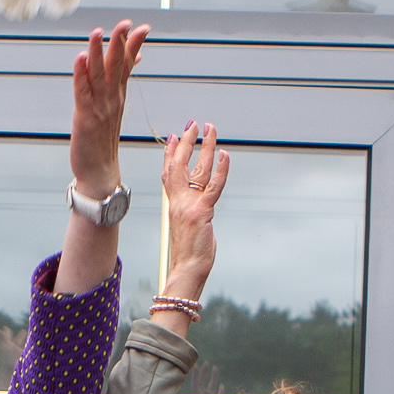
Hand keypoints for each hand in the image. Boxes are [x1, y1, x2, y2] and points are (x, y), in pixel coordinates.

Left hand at [69, 21, 146, 189]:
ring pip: (99, 74)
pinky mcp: (85, 116)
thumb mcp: (116, 106)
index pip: (129, 63)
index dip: (134, 44)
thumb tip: (135, 60)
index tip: (143, 27)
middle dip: (120, 42)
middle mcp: (112, 98)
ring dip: (97, 52)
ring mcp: (99, 106)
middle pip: (117, 65)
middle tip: (125, 23)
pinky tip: (79, 59)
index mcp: (119, 94)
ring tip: (98, 32)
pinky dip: (80, 74)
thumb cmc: (103, 139)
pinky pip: (82, 91)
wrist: (99, 170)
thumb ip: (120, 82)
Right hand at [156, 123, 227, 297]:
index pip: (168, 173)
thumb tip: (196, 210)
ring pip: (197, 169)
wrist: (187, 270)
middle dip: (186, 142)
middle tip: (193, 124)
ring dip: (205, 147)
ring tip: (211, 130)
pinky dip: (220, 170)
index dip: (170, 153)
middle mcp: (177, 202)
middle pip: (179, 164)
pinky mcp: (202, 212)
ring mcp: (188, 206)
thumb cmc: (189, 255)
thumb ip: (190, 214)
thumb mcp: (186, 228)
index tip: (174, 136)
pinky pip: (213, 187)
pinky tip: (225, 155)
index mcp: (173, 205)